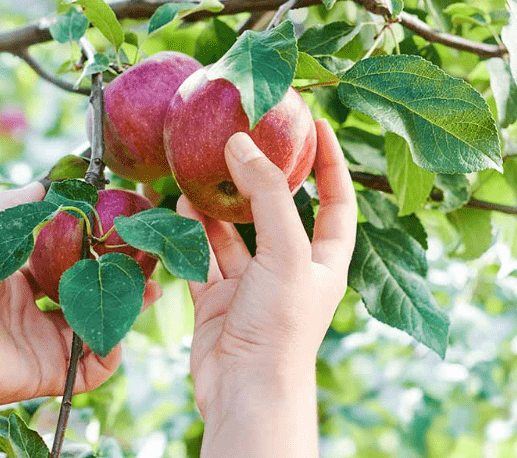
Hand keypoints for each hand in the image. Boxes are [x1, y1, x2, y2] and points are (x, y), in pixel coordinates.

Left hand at [0, 182, 161, 407]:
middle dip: (119, 280)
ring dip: (126, 309)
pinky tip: (119, 328)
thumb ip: (14, 203)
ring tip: (150, 289)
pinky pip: (92, 367)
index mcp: (17, 280)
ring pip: (96, 326)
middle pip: (88, 295)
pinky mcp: (51, 372)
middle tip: (147, 264)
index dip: (94, 250)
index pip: (65, 264)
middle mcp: (32, 313)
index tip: (120, 234)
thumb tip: (42, 183)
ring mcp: (43, 344)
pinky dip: (111, 351)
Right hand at [177, 120, 355, 428]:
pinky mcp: (219, 299)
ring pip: (235, 233)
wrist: (245, 391)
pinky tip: (180, 208)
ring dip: (219, 205)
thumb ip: (267, 194)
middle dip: (262, 178)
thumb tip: (240, 143)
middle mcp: (290, 268)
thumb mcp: (286, 251)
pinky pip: (204, 257)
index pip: (336, 201)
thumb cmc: (281, 326)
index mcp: (324, 260)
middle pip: (279, 211)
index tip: (317, 124)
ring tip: (201, 169)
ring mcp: (253, 284)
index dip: (331, 162)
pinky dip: (192, 234)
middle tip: (244, 138)